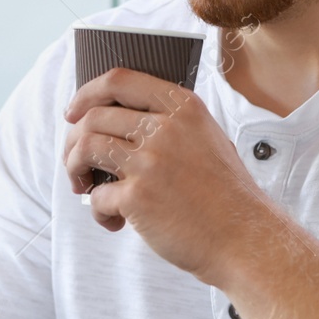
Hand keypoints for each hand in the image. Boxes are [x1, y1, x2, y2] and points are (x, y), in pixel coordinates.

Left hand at [62, 68, 280, 281]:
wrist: (245, 239)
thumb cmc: (225, 196)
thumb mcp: (208, 140)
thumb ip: (170, 124)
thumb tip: (114, 124)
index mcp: (183, 107)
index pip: (119, 80)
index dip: (87, 94)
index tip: (73, 113)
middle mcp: (165, 128)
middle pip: (93, 117)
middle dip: (73, 142)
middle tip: (77, 164)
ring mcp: (150, 161)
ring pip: (85, 148)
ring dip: (74, 170)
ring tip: (84, 187)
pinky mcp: (138, 196)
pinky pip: (96, 196)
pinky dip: (98, 212)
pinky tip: (115, 222)